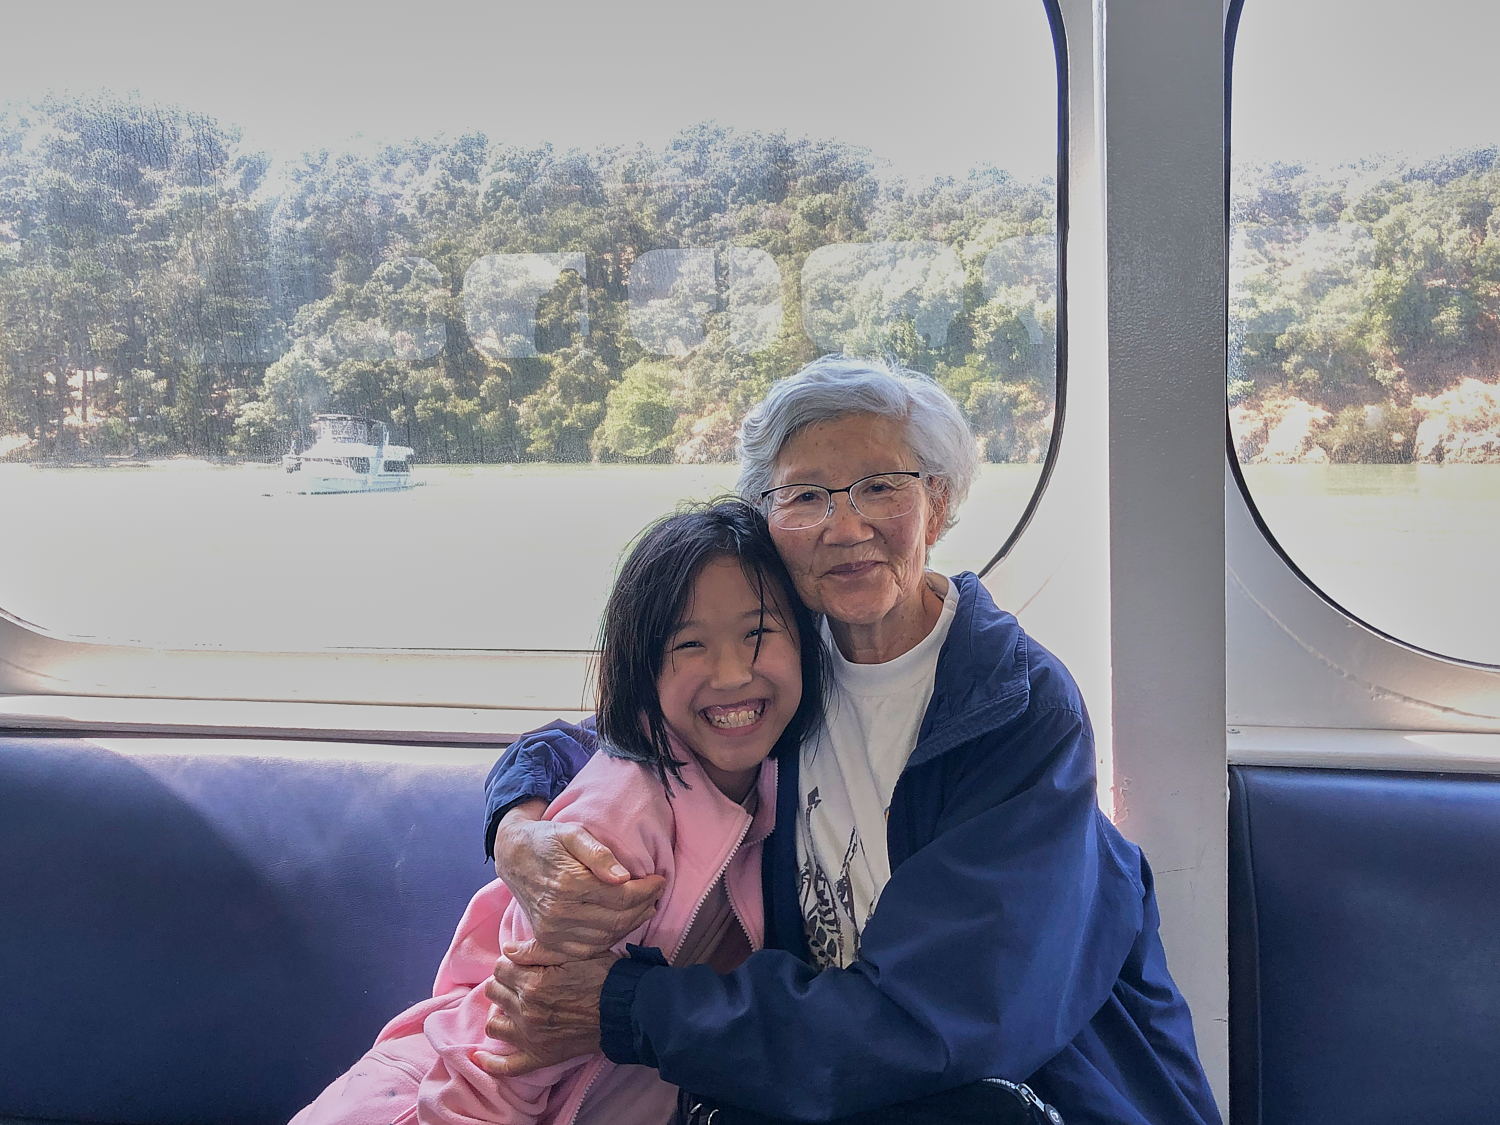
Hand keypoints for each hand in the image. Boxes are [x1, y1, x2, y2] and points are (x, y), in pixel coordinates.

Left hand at [472, 950, 617, 1076]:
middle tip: (520, 981)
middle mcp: (526, 1011)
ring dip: (499, 1013)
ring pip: (494, 1024)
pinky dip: (491, 1062)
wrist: (624, 1009)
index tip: (522, 963)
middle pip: (494, 992)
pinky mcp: (539, 1056)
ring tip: (512, 1006)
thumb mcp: (574, 953)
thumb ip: (537, 950)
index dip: (511, 962)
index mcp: (533, 983)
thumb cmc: (602, 976)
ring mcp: (530, 1037)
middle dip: (504, 983)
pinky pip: (507, 1066)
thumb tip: (507, 949)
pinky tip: (479, 1056)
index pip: (501, 968)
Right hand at [491, 800, 665, 960]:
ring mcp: (552, 930)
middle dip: (644, 907)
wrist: (514, 856)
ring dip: (631, 924)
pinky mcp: (549, 940)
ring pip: (606, 936)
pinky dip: (610, 938)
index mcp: (568, 884)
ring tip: (645, 908)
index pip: (622, 896)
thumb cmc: (547, 840)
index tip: (660, 880)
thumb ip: (599, 854)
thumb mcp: (573, 834)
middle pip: (617, 919)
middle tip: (657, 894)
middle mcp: (559, 912)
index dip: (647, 890)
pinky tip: (622, 923)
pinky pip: (589, 948)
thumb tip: (623, 877)